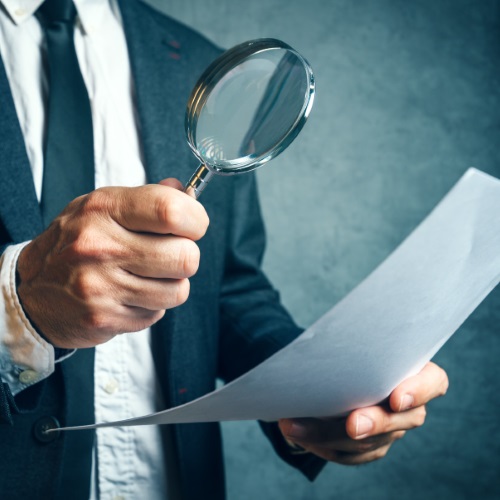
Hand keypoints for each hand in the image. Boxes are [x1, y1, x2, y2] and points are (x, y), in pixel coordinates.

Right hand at [17, 178, 208, 348]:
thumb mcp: (102, 206)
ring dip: (170, 285)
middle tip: (169, 255)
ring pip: (179, 291)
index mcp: (104, 209)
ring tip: (147, 277)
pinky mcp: (105, 318)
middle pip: (186, 257)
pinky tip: (129, 295)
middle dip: (186, 256)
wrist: (31, 290)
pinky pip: (157, 313)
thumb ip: (147, 198)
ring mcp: (101, 286)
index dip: (196, 220)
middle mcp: (101, 247)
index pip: (171, 211)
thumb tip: (184, 191)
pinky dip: (151, 305)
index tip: (193, 225)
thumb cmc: (75, 243)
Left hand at [278, 362, 448, 464]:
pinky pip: (350, 454)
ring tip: (294, 426)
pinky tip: (298, 433)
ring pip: (370, 442)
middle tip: (352, 425)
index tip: (396, 398)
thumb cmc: (351, 349)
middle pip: (403, 420)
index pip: (433, 382)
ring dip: (329, 435)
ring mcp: (392, 429)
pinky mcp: (372, 447)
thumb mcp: (355, 340)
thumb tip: (322, 347)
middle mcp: (410, 405)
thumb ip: (354, 346)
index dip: (419, 391)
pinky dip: (321, 444)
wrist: (338, 371)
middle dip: (375, 423)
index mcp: (415, 371)